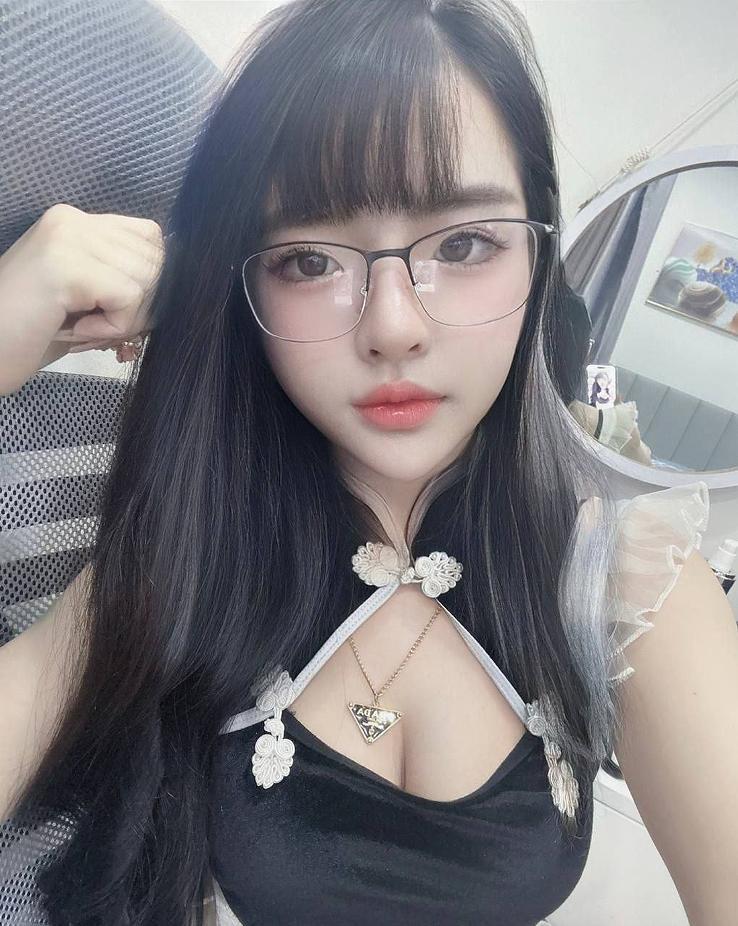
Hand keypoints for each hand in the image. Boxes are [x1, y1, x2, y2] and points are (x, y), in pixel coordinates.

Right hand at [0, 203, 164, 394]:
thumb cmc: (32, 334)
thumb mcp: (87, 301)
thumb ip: (125, 284)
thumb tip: (181, 289)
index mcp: (77, 223)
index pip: (150, 239)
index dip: (148, 283)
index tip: (114, 312)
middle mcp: (72, 220)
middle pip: (155, 259)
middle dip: (140, 307)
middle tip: (99, 326)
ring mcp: (67, 238)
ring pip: (147, 279)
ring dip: (125, 319)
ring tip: (83, 327)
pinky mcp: (66, 265)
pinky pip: (129, 297)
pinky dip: (112, 326)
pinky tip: (76, 330)